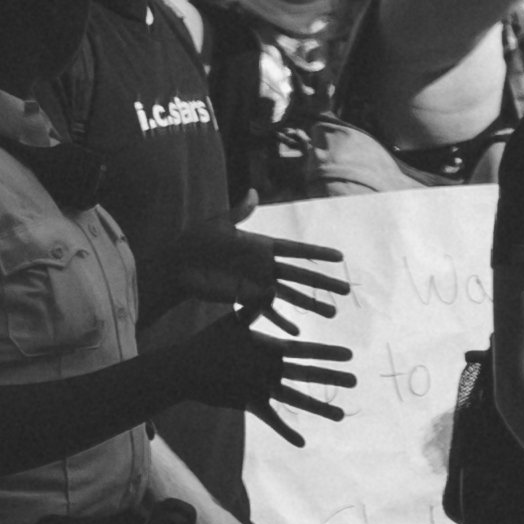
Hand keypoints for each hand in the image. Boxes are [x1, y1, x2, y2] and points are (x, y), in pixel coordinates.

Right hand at [151, 299, 355, 438]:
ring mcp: (259, 389)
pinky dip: (286, 432)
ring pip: (295, 400)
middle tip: (355, 381)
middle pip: (306, 375)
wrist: (183, 370)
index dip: (327, 353)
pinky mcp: (249, 404)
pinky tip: (302, 442)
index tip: (350, 355)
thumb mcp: (232, 321)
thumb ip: (254, 307)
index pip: (304, 351)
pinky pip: (271, 421)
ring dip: (319, 408)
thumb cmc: (207, 342)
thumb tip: (269, 287)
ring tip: (342, 415)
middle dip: (332, 378)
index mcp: (268, 350)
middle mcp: (268, 370)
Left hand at [180, 228, 350, 326]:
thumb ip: (239, 212)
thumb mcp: (218, 225)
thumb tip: (253, 192)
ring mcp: (258, 284)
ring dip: (311, 305)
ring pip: (291, 296)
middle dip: (324, 284)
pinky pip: (268, 312)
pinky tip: (296, 332)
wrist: (177, 267)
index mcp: (263, 246)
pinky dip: (281, 322)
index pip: (297, 250)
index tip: (340, 258)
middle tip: (346, 291)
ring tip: (332, 314)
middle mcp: (266, 266)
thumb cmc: (196, 242)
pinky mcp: (247, 299)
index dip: (318, 254)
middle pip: (302, 276)